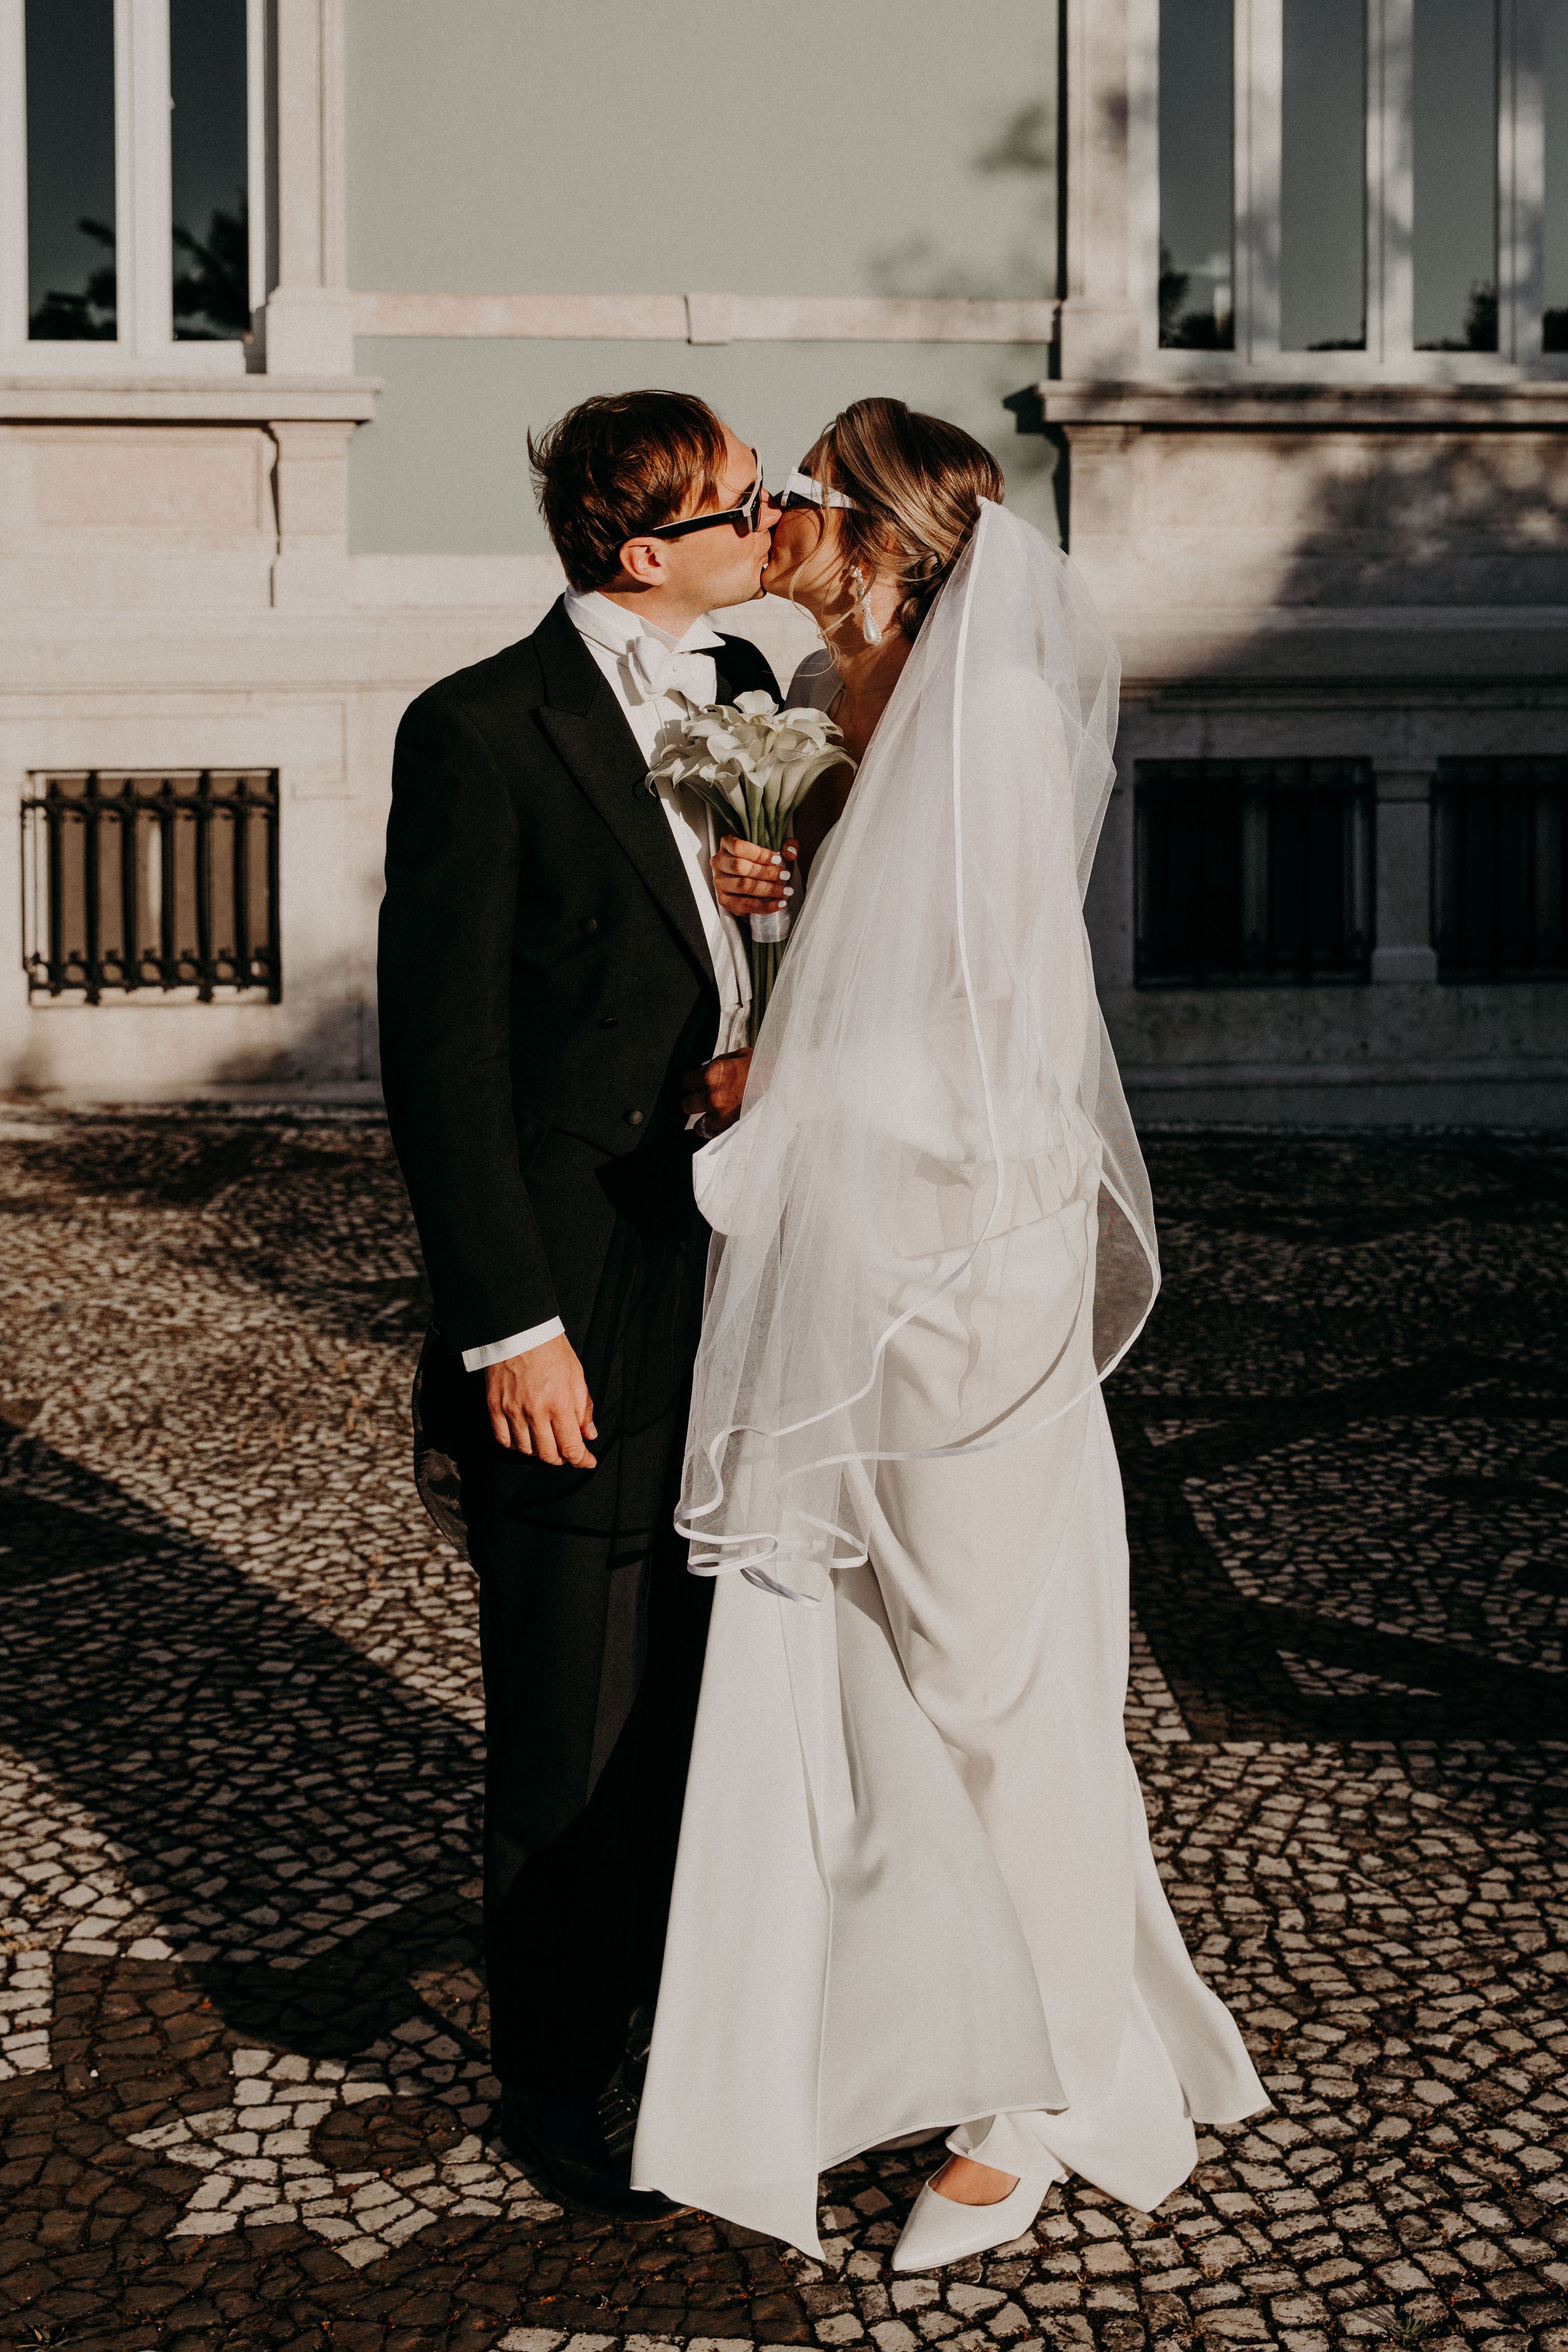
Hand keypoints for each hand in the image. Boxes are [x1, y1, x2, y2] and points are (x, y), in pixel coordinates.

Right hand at [484, 1334, 596, 1466]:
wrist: (518, 1329)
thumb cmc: (550, 1348)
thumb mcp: (576, 1375)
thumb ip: (583, 1408)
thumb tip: (589, 1434)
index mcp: (559, 1403)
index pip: (571, 1447)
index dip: (581, 1460)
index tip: (587, 1461)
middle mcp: (535, 1411)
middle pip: (548, 1454)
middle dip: (562, 1458)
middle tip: (568, 1451)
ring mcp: (512, 1410)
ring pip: (526, 1450)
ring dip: (539, 1451)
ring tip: (547, 1441)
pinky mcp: (494, 1407)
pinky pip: (503, 1439)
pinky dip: (516, 1445)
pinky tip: (525, 1437)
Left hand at [681, 1049, 751, 1137]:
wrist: (780, 1081)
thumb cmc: (758, 1067)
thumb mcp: (736, 1056)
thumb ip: (715, 1063)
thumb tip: (701, 1069)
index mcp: (711, 1074)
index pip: (685, 1082)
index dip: (692, 1082)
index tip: (698, 1083)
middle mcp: (712, 1095)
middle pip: (686, 1104)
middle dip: (694, 1100)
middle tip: (704, 1097)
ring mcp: (720, 1113)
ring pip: (695, 1124)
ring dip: (702, 1118)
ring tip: (711, 1112)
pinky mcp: (728, 1126)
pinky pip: (709, 1133)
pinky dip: (712, 1129)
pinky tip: (716, 1121)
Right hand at [713, 835, 796, 919]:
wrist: (751, 879)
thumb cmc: (762, 861)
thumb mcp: (774, 848)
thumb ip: (786, 844)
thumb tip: (791, 853)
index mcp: (727, 844)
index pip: (739, 847)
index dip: (759, 854)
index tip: (778, 859)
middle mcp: (719, 862)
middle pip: (740, 867)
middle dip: (766, 873)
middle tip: (786, 876)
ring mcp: (719, 882)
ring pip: (743, 886)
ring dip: (768, 889)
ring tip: (786, 891)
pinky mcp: (724, 900)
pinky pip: (745, 904)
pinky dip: (765, 906)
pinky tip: (779, 903)